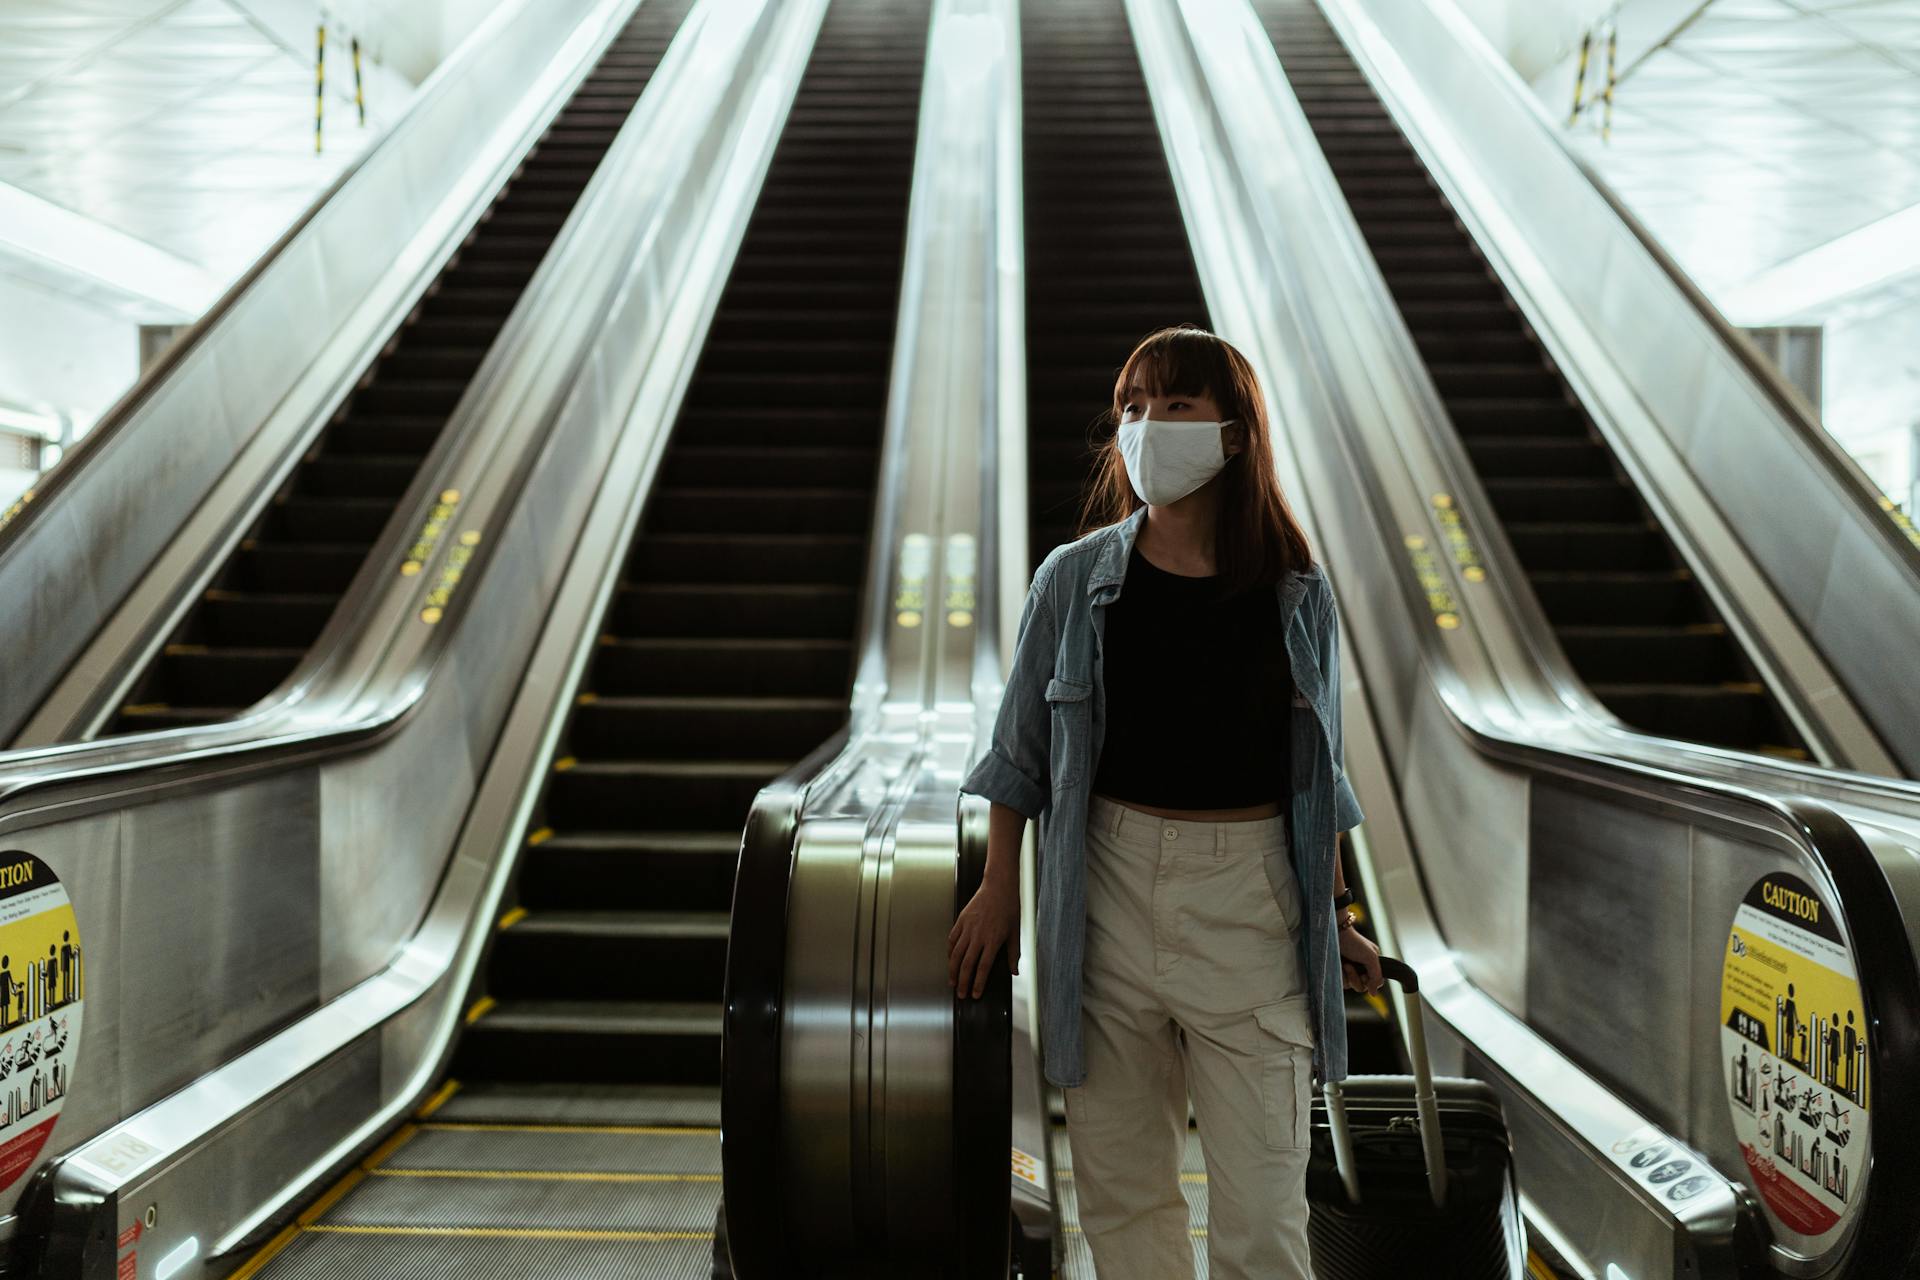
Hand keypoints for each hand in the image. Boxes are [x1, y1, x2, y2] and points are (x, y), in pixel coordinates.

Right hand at [947, 870, 1020, 999]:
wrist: (999, 886)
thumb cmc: (1009, 908)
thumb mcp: (1015, 932)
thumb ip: (1013, 954)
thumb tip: (1014, 972)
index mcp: (993, 940)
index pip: (983, 967)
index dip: (977, 983)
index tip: (975, 994)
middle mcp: (978, 935)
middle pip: (966, 964)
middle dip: (963, 982)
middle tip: (961, 994)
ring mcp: (968, 927)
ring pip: (956, 954)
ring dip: (953, 970)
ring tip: (953, 982)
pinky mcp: (961, 920)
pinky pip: (952, 939)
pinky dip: (950, 952)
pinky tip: (951, 960)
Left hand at [1338, 919, 1383, 994]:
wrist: (1334, 934)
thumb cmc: (1354, 942)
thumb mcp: (1371, 957)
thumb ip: (1376, 976)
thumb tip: (1374, 993)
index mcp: (1372, 962)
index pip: (1376, 981)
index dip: (1371, 982)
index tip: (1364, 975)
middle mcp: (1361, 967)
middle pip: (1363, 986)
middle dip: (1356, 978)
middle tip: (1350, 966)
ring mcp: (1350, 970)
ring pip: (1352, 986)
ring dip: (1349, 976)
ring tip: (1345, 964)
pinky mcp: (1339, 971)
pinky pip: (1343, 983)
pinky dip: (1341, 976)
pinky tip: (1339, 966)